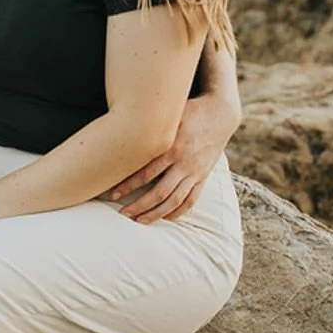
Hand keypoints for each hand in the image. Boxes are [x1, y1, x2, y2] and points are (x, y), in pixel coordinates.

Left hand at [108, 93, 224, 223]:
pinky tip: (164, 217)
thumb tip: (120, 131)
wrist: (220, 113)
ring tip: (139, 220)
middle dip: (139, 205)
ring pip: (174, 200)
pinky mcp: (203, 176)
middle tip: (122, 213)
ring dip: (156, 213)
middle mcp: (184, 162)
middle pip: (159, 192)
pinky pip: (191, 199)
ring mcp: (195, 172)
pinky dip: (178, 211)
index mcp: (172, 147)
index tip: (112, 194)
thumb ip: (149, 127)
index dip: (128, 186)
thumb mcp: (169, 115)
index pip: (146, 173)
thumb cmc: (188, 111)